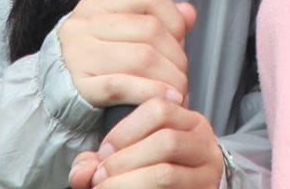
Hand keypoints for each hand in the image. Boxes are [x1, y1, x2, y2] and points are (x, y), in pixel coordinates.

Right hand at [55, 0, 197, 110]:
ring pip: (142, 58)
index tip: (181, 41)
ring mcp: (80, 55)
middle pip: (150, 31)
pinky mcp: (81, 87)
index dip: (175, 19)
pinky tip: (167, 98)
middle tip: (183, 75)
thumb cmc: (91, 64)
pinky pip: (124, 85)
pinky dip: (151, 92)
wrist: (49, 95)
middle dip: (177, 56)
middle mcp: (85, 25)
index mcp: (96, 6)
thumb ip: (154, 21)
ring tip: (179, 90)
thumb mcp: (117, 34)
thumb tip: (189, 12)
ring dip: (170, 78)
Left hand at [67, 92, 224, 188]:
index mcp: (187, 120)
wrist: (179, 188)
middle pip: (165, 140)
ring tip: (105, 188)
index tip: (102, 152)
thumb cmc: (151, 172)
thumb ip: (102, 160)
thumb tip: (81, 173)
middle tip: (99, 176)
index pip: (159, 108)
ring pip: (165, 172)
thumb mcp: (129, 157)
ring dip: (128, 182)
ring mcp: (208, 171)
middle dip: (124, 160)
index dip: (125, 131)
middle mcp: (204, 141)